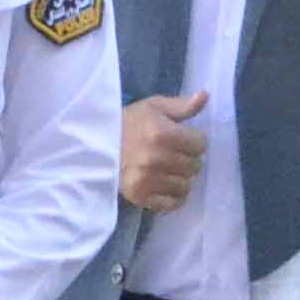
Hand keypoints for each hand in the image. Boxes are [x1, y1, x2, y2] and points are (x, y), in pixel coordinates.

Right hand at [119, 91, 211, 213]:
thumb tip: (205, 96)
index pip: (200, 144)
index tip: (183, 140)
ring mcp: (148, 180)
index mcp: (162, 133)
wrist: (94, 144)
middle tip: (174, 155)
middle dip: (188, 159)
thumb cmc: (127, 122)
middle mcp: (156, 158)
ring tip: (168, 170)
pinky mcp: (140, 197)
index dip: (194, 141)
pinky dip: (173, 197)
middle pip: (194, 166)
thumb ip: (182, 105)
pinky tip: (165, 185)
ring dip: (181, 178)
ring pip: (186, 186)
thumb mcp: (153, 107)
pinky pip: (173, 203)